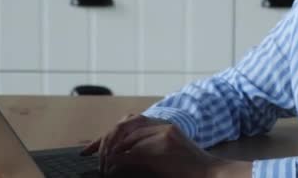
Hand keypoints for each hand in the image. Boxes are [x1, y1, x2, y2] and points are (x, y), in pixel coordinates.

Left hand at [81, 114, 250, 177]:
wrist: (210, 173)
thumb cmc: (187, 170)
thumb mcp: (162, 157)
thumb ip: (140, 153)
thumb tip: (115, 159)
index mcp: (160, 126)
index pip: (126, 124)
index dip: (105, 136)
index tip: (87, 148)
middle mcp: (161, 124)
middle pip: (124, 124)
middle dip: (104, 139)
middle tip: (89, 154)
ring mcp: (163, 132)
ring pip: (127, 134)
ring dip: (111, 148)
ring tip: (102, 163)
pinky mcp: (165, 143)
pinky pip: (136, 148)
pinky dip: (121, 157)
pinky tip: (112, 166)